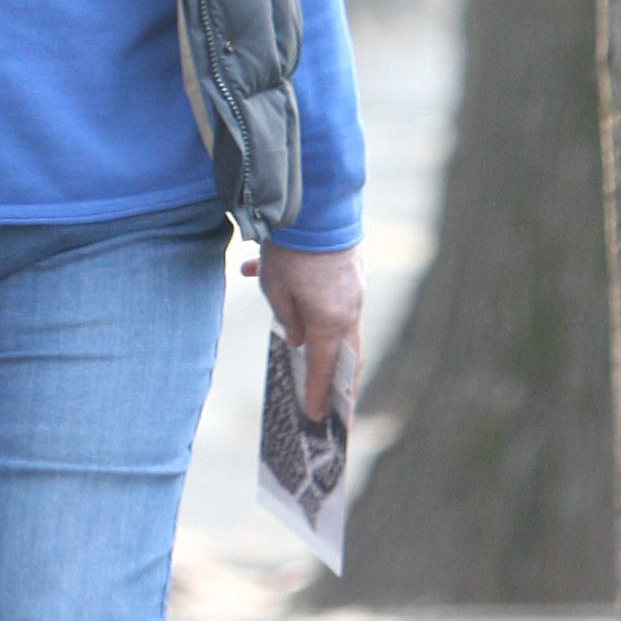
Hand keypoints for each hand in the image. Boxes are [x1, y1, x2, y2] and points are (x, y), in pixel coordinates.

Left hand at [244, 240, 363, 424]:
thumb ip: (288, 320)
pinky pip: (334, 294)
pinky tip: (265, 275)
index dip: (319, 395)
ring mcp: (356, 288)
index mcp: (331, 322)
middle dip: (338, 380)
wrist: (316, 202)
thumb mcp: (276, 289)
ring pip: (338, 321)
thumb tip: (299, 340)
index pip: (325, 370)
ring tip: (301, 349)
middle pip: (345, 354)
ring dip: (319, 334)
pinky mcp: (353, 269)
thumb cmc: (292, 250)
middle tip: (334, 403)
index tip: (316, 417)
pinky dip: (312, 299)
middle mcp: (350, 309)